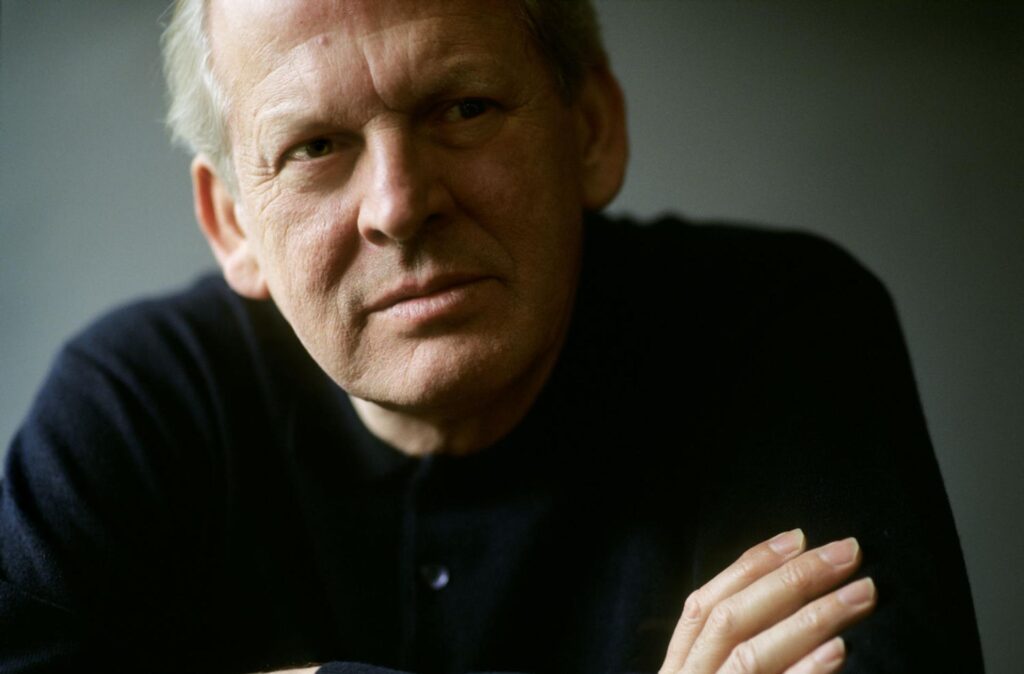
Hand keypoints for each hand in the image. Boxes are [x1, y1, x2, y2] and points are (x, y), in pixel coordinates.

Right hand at [659, 530, 875, 673]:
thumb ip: (736, 648)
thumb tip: (788, 592)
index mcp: (680, 666)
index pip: (706, 602)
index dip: (751, 566)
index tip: (799, 537)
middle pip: (731, 619)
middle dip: (791, 580)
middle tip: (848, 555)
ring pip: (751, 654)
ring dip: (811, 619)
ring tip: (862, 594)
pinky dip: (805, 671)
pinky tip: (838, 650)